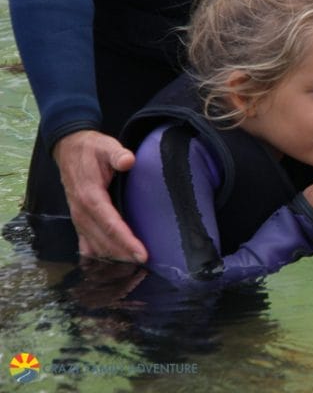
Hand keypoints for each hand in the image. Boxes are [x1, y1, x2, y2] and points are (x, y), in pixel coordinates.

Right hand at [53, 130, 147, 262]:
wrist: (68, 148)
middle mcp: (82, 211)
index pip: (110, 224)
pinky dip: (98, 255)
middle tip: (146, 263)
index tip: (142, 253)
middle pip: (104, 240)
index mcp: (90, 196)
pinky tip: (111, 264)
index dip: (126, 241)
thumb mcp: (106, 146)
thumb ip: (117, 154)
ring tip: (134, 265)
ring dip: (113, 256)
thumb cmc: (92, 149)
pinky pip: (86, 243)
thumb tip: (128, 160)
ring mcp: (78, 217)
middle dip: (124, 253)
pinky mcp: (78, 219)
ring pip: (95, 245)